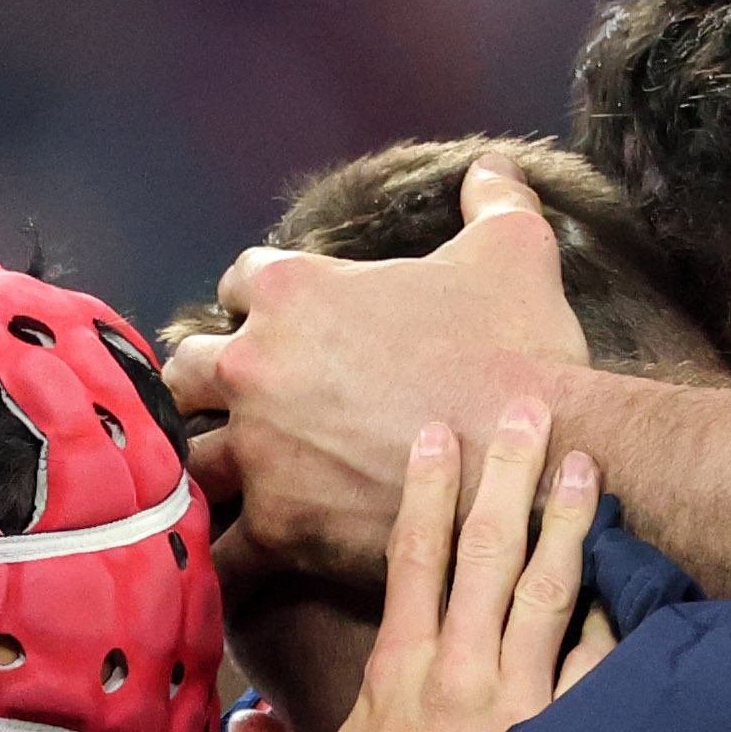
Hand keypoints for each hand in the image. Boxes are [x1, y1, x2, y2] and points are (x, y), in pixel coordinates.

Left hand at [168, 156, 589, 594]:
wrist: (543, 456)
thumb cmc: (523, 352)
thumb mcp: (516, 251)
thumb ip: (493, 198)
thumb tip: (492, 166)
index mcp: (295, 292)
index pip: (241, 282)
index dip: (262, 304)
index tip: (286, 331)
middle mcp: (256, 367)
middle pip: (188, 370)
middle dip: (211, 388)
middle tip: (249, 409)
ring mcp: (261, 451)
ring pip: (188, 457)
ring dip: (205, 467)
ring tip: (229, 484)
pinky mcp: (280, 525)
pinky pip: (220, 550)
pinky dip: (216, 559)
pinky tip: (223, 565)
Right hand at [238, 404, 597, 731]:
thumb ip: (344, 712)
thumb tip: (293, 692)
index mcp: (397, 672)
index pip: (414, 556)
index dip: (429, 488)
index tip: (440, 433)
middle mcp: (456, 674)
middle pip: (487, 550)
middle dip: (508, 473)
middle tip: (531, 411)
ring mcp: (514, 706)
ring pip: (548, 591)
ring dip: (568, 523)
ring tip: (586, 468)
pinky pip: (598, 667)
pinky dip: (618, 620)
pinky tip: (638, 579)